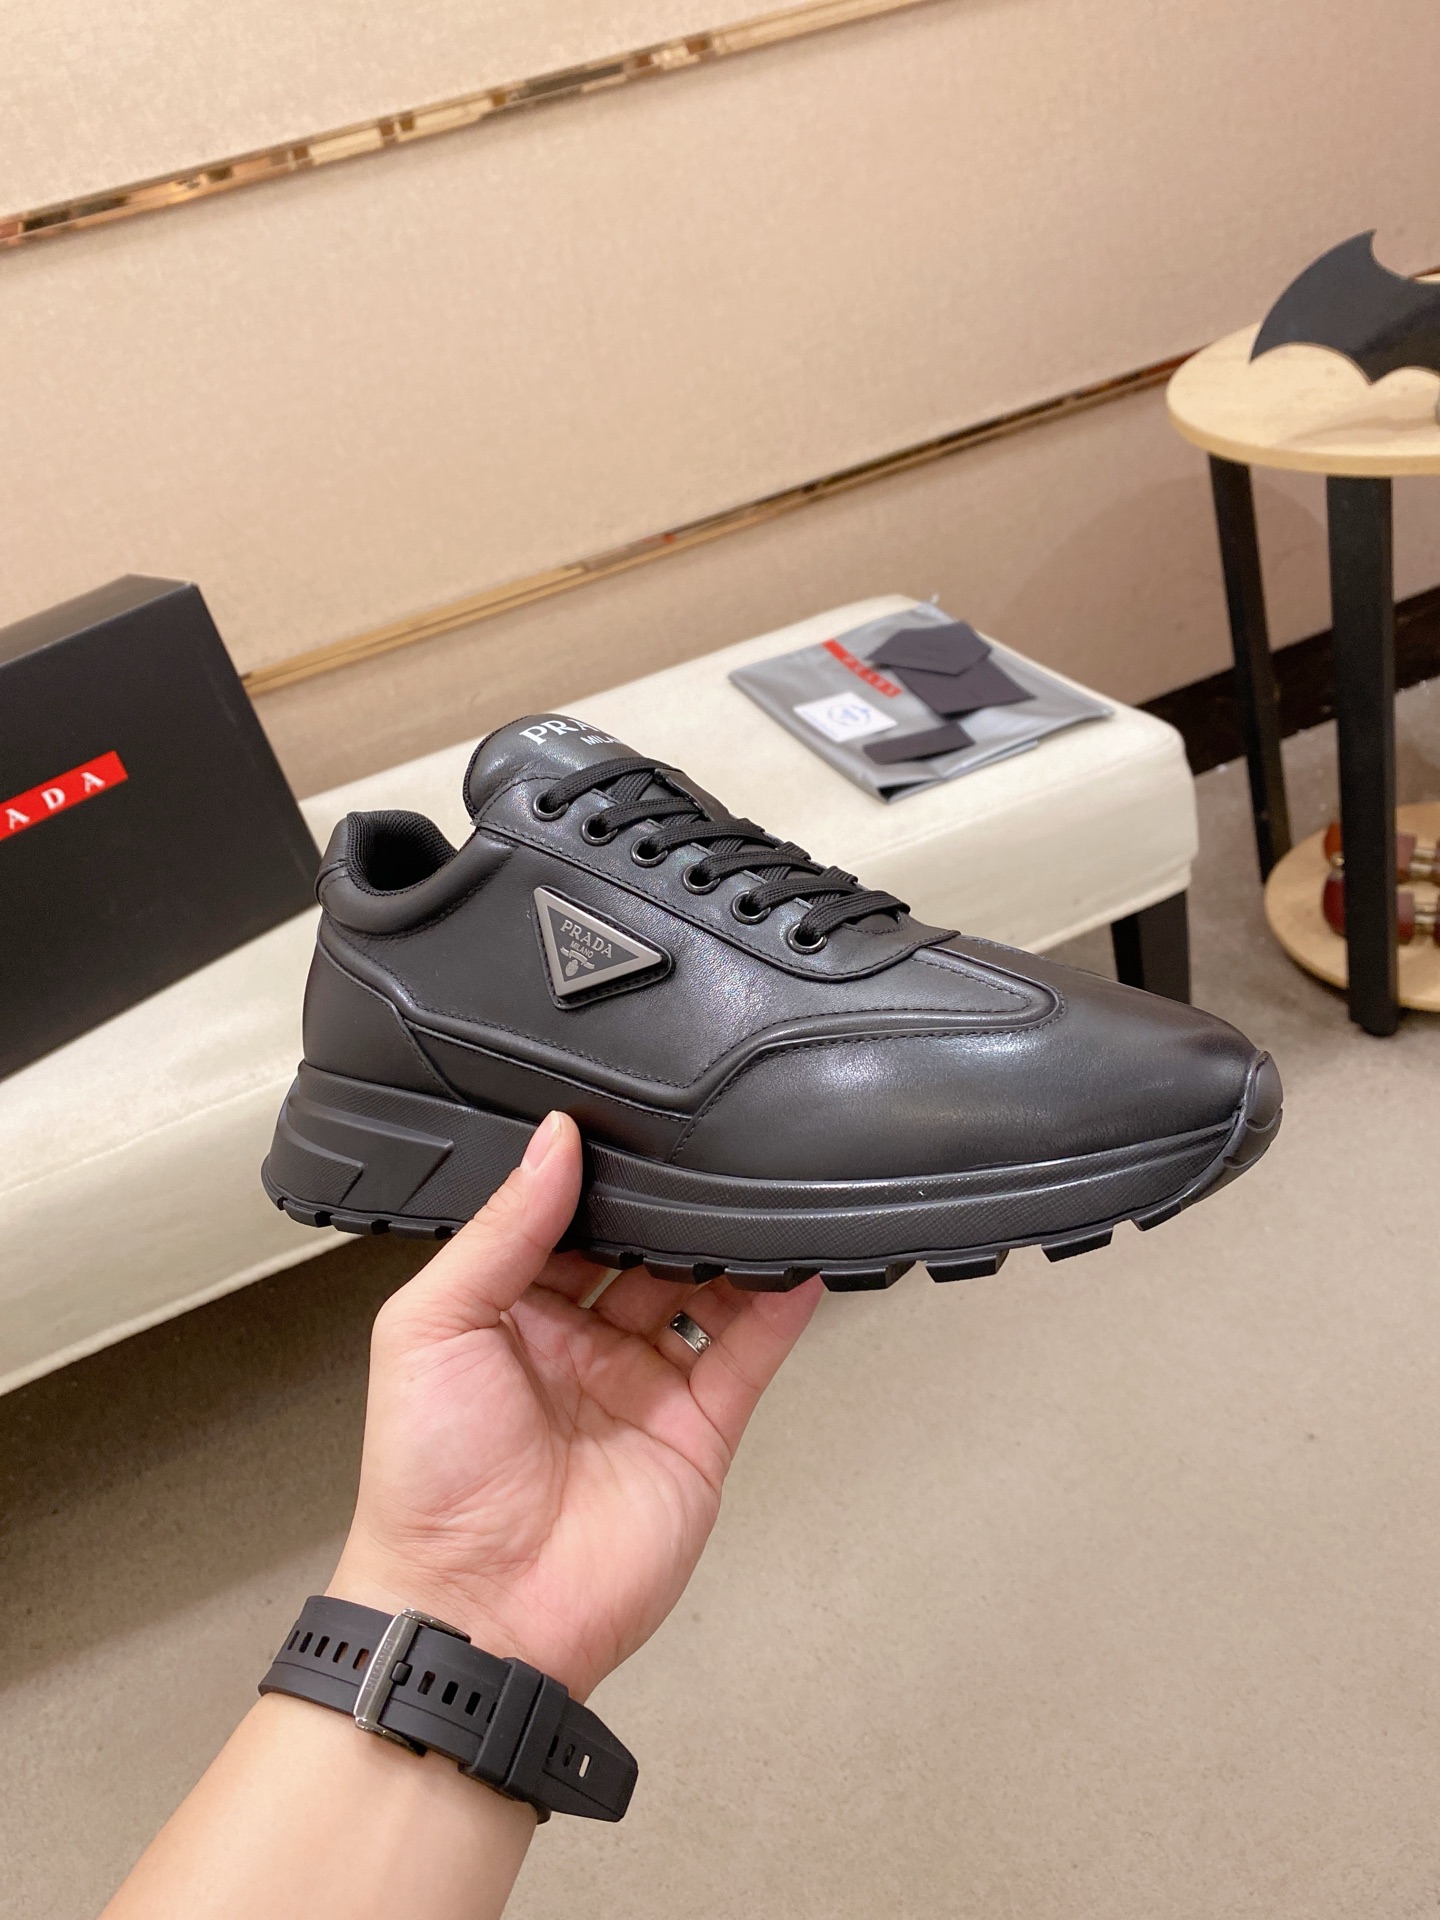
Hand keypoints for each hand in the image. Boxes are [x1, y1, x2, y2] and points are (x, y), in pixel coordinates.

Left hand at [330, 1112, 821, 1698]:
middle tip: (703, 1149)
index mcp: (506, 1311)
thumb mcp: (431, 1326)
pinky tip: (798, 1258)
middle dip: (670, 1205)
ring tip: (760, 1189)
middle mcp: (579, 1343)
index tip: (627, 1125)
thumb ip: (501, 1230)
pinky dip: (778, 1306)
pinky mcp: (696, 1430)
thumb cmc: (426, 1481)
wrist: (477, 1611)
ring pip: (702, 1292)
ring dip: (730, 1244)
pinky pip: (747, 1355)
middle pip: (642, 1251)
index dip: (594, 1178)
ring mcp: (641, 1386)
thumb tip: (552, 1140)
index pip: (563, 1220)